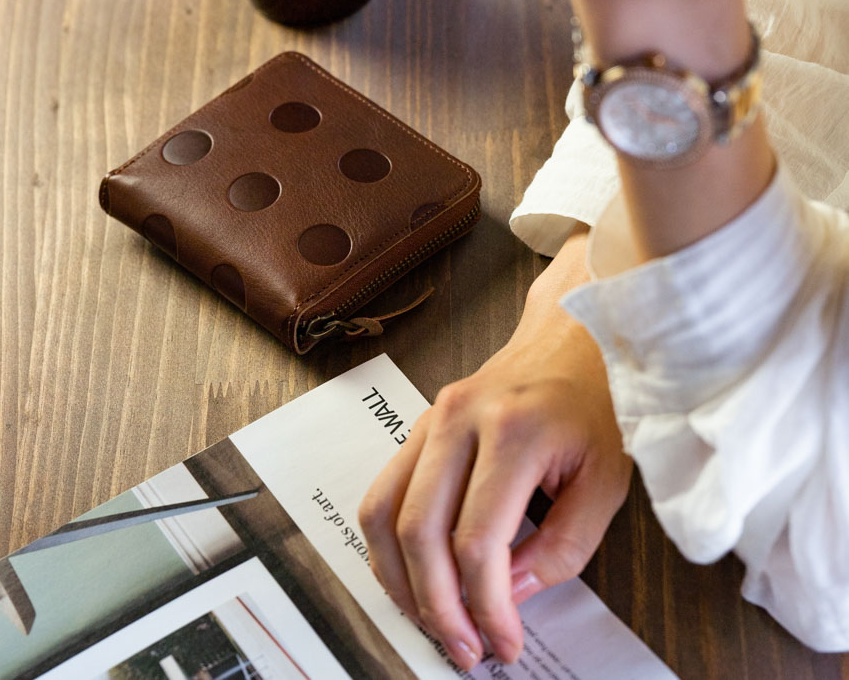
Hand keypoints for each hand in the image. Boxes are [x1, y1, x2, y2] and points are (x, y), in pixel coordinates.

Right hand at [358, 229, 631, 668]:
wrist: (570, 340)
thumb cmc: (595, 402)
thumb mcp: (605, 480)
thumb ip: (563, 545)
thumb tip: (509, 591)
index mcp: (513, 430)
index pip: (478, 541)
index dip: (486, 607)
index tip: (503, 644)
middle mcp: (458, 420)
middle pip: (418, 531)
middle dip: (436, 607)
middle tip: (462, 648)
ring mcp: (431, 418)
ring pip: (383, 512)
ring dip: (399, 580)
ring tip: (430, 620)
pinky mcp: (419, 425)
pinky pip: (383, 491)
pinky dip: (388, 544)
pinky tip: (412, 574)